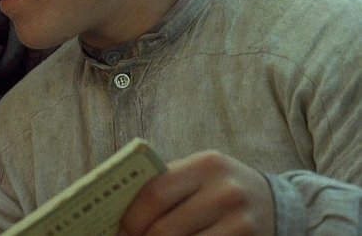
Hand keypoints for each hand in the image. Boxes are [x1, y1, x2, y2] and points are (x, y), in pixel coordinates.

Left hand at [118, 150, 274, 235]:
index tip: (118, 231)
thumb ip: (166, 185)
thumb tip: (118, 211)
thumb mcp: (199, 174)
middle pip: (166, 229)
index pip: (155, 193)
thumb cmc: (219, 187)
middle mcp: (227, 191)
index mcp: (206, 164)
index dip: (131, 218)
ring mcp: (241, 222)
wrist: (274, 202)